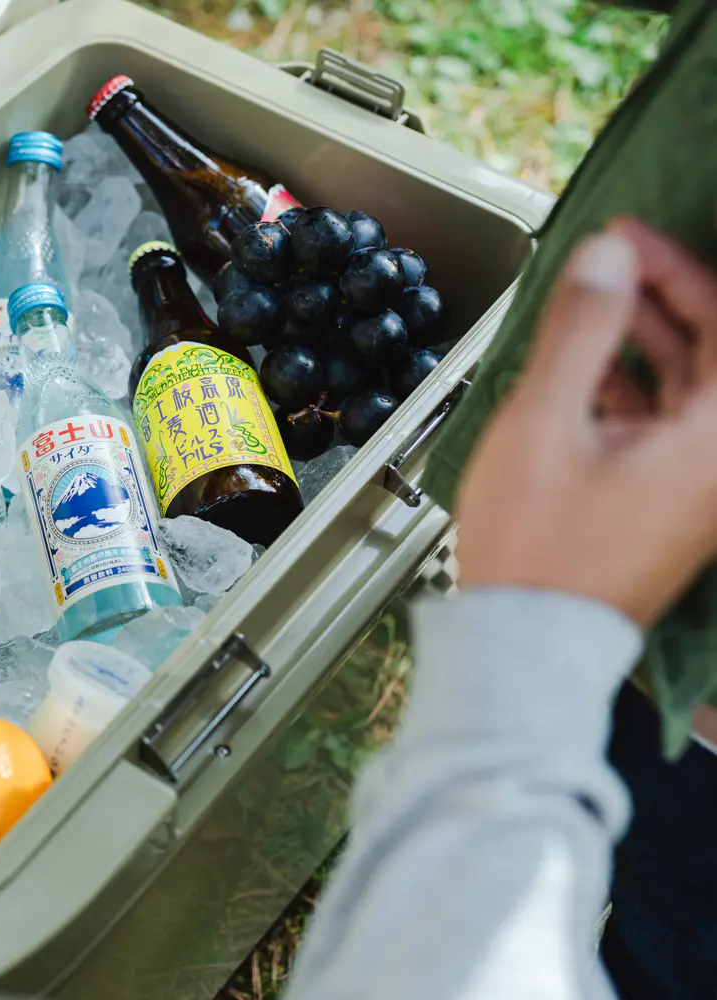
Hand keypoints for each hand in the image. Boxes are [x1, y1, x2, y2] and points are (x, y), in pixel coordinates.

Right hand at [456, 217, 716, 627]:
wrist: (527, 645)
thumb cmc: (537, 550)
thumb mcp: (546, 423)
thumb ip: (581, 331)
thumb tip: (607, 257)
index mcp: (712, 442)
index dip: (680, 269)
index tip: (627, 240)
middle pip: (713, 355)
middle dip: (665, 297)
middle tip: (614, 261)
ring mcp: (695, 490)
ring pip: (688, 390)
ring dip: (647, 340)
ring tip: (596, 307)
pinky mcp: (666, 508)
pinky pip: (665, 427)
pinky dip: (633, 390)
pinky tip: (586, 374)